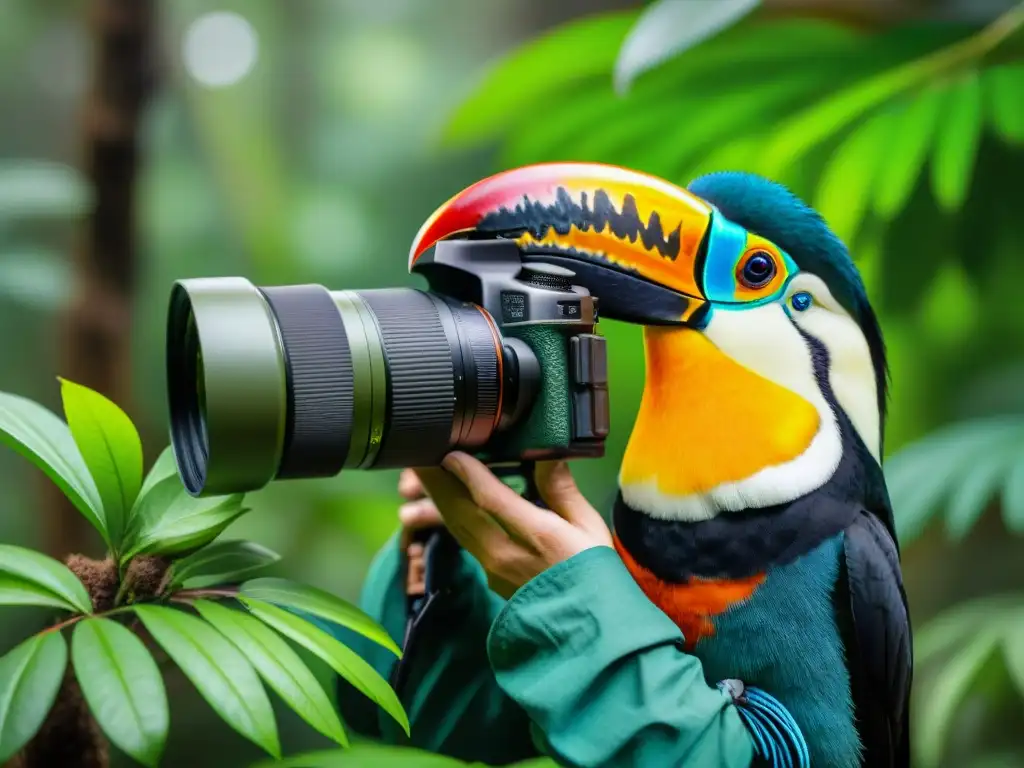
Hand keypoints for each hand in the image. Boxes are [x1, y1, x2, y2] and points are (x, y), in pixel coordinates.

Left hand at [405, 452, 611, 598]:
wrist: (588, 632)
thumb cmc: (596, 574)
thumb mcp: (589, 527)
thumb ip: (562, 490)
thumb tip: (548, 454)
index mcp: (539, 538)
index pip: (493, 501)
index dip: (469, 474)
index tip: (451, 452)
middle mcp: (506, 555)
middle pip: (460, 513)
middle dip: (436, 481)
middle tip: (417, 453)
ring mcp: (493, 570)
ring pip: (456, 527)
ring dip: (435, 497)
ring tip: (420, 471)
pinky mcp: (490, 577)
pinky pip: (463, 539)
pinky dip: (449, 514)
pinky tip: (442, 499)